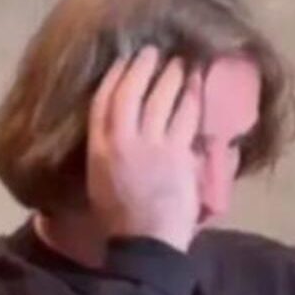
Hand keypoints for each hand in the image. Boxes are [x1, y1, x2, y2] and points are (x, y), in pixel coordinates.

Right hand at [86, 46, 202, 251]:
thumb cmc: (117, 220)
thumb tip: (113, 134)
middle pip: (132, 93)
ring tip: (180, 62)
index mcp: (98, 150)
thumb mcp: (97, 182)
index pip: (103, 102)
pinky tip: (196, 86)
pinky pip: (187, 116)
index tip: (124, 60)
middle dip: (143, 67)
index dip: (115, 77)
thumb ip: (105, 153)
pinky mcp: (178, 153)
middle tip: (154, 52)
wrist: (145, 242)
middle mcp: (122, 141)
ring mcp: (153, 145)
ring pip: (162, 99)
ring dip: (171, 76)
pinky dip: (192, 98)